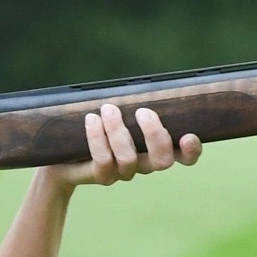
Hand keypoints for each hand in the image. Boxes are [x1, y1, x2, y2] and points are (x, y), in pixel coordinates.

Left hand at [58, 104, 200, 188]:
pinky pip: (104, 161)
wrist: (64, 152)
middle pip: (162, 161)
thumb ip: (134, 102)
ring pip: (129, 159)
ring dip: (118, 131)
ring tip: (108, 109)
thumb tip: (144, 81)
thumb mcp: (120, 111)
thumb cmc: (99, 124)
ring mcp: (123, 172)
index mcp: (155, 148)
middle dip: (155, 136)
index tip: (188, 135)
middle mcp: (143, 164)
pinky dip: (98, 138)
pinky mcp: (102, 176)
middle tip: (142, 112)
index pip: (183, 157)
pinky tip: (92, 119)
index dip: (191, 151)